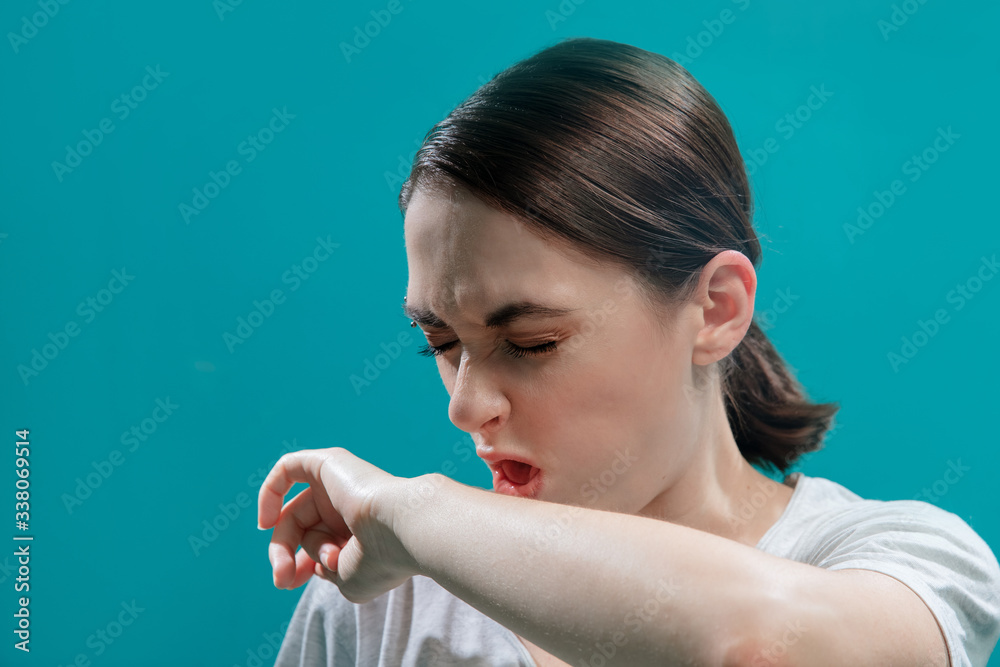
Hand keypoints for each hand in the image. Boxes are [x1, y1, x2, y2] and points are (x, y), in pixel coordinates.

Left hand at [257, 446, 417, 602]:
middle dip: (284, 557)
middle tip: (284, 580)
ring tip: (315, 556)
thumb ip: (322, 568)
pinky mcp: (330, 462)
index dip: (295, 566)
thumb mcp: (346, 578)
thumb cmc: (381, 559)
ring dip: (290, 543)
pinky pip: (288, 469)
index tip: (291, 583)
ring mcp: (338, 482)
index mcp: (355, 532)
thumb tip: (304, 561)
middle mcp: (346, 506)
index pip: (311, 546)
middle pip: (297, 530)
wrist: (405, 529)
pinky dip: (270, 492)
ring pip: (293, 513)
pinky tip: (265, 521)